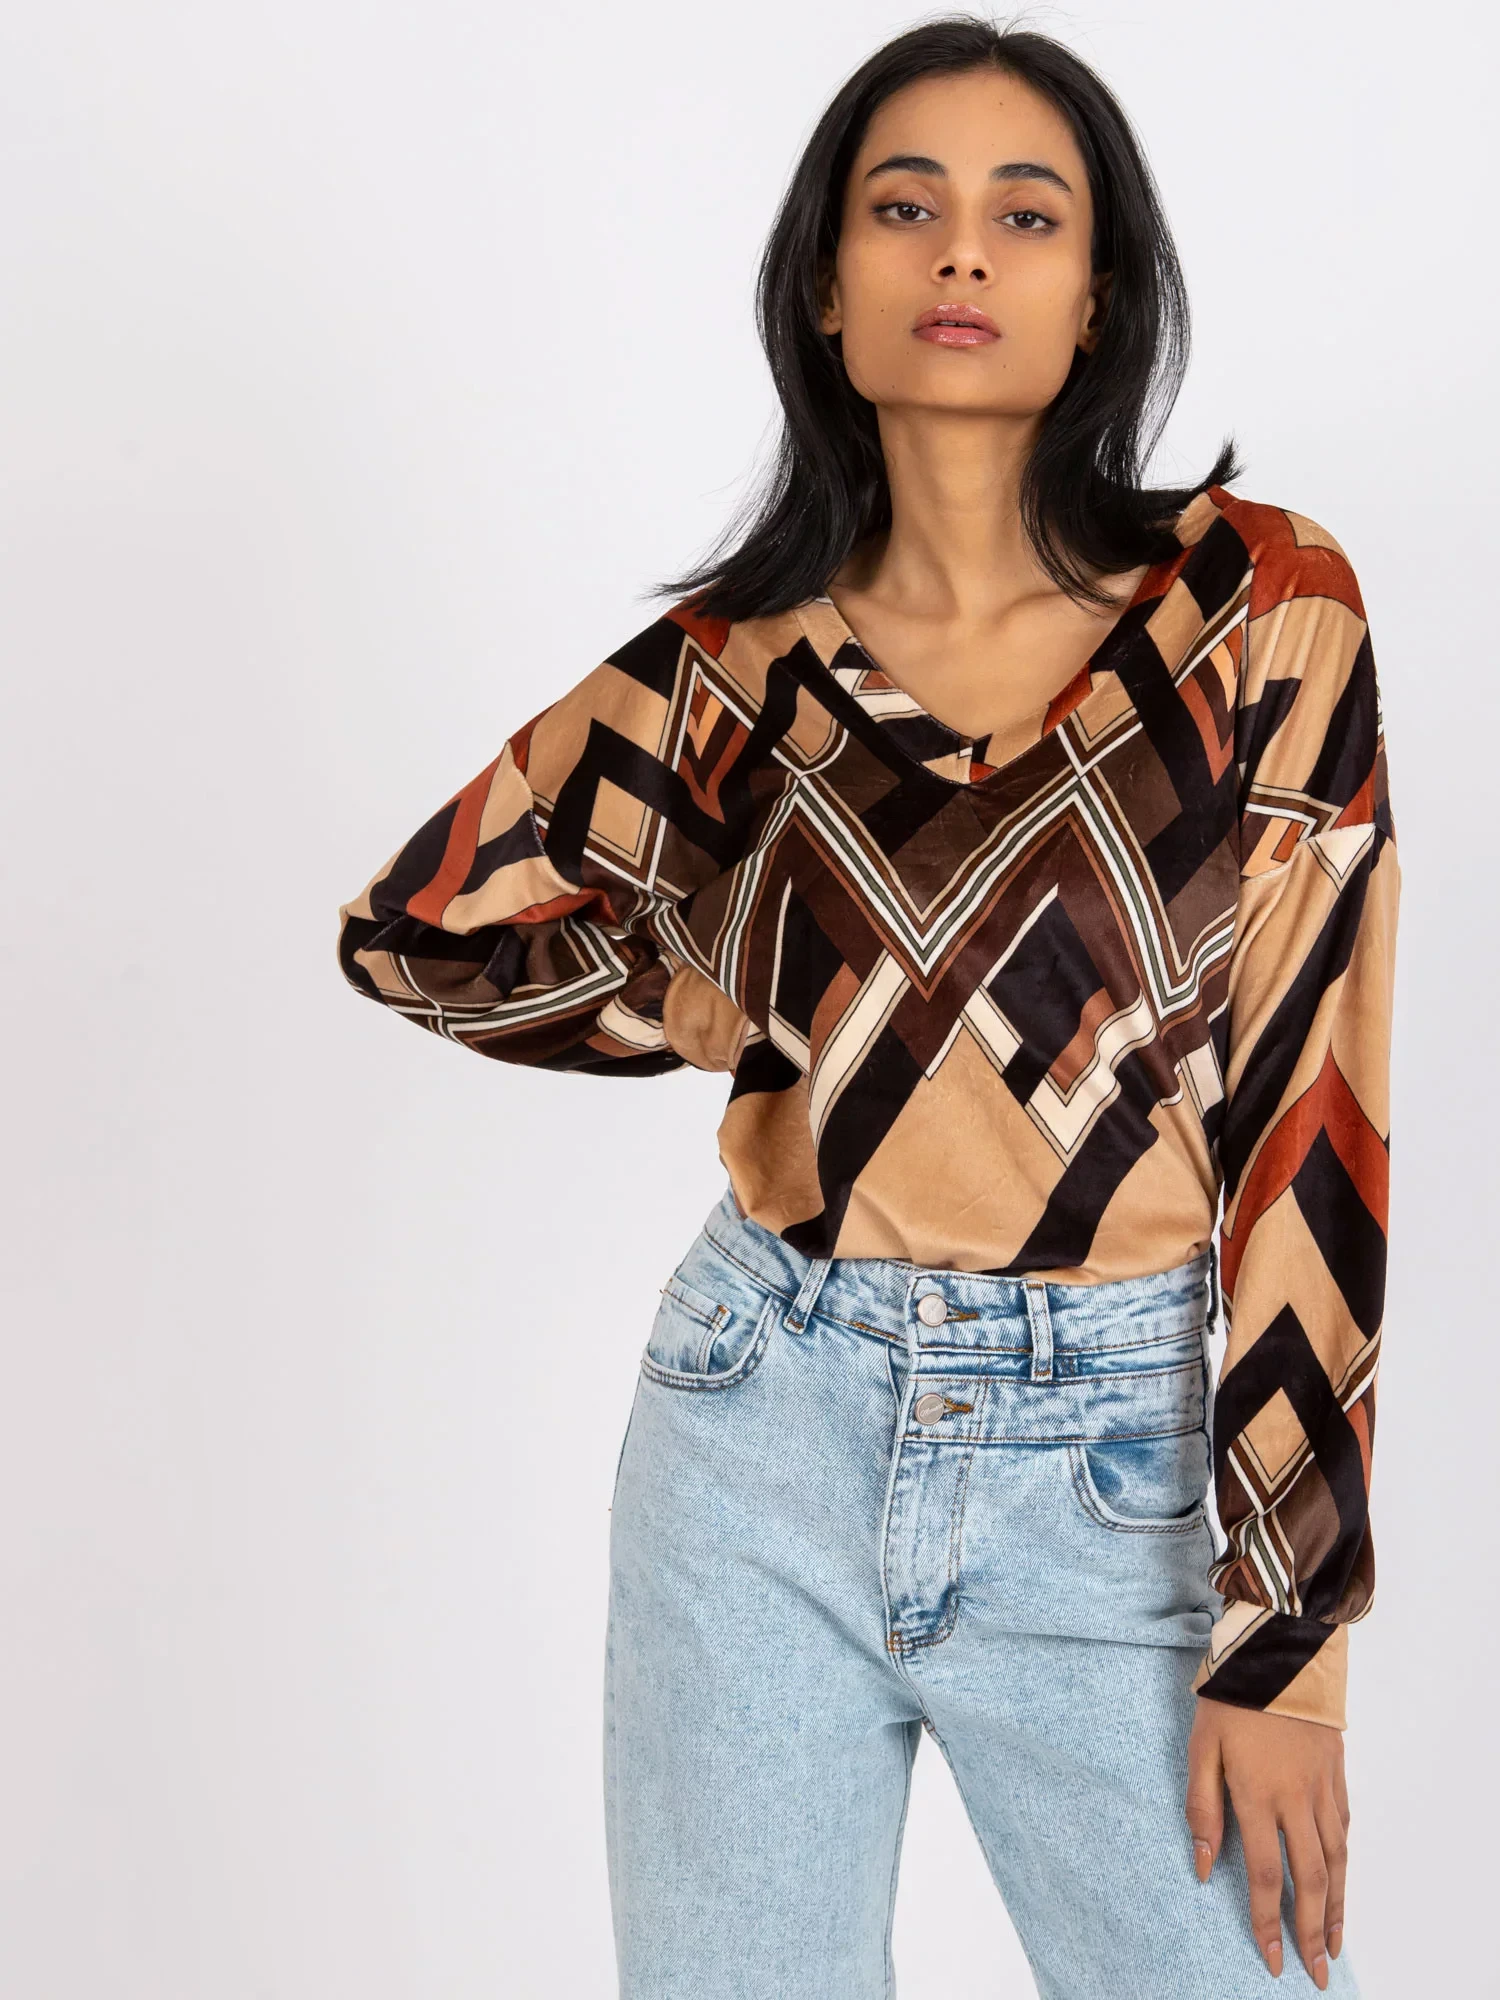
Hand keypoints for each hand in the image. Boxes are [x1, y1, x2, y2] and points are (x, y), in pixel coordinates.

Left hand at [1185, 1695, 1349, 1986]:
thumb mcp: (1200, 1747)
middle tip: (1316, 1970)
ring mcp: (1322, 1786)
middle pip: (1311, 1880)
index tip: (1273, 1959)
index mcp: (1258, 1796)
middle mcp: (1296, 1799)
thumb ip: (1201, 1808)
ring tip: (1336, 1941)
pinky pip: (1345, 1827)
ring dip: (1338, 1906)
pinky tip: (1342, 1878)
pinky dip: (1345, 1860)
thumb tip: (1202, 1866)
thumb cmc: (1230, 1695)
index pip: (1265, 1876)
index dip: (1268, 1922)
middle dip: (1313, 1931)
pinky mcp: (1336, 1770)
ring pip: (1336, 1860)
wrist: (1278, 1647)